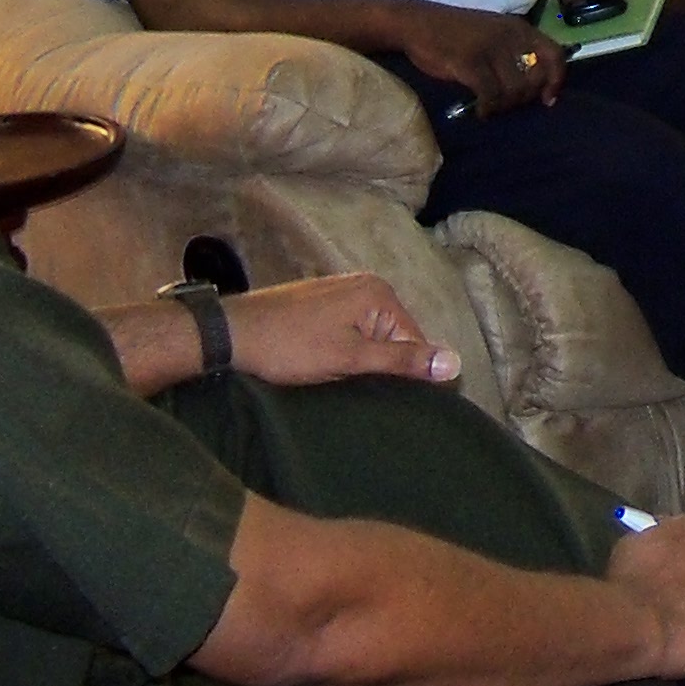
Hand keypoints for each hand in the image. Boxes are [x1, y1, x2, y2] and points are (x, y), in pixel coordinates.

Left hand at [222, 271, 460, 387]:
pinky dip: (342, 350)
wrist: (228, 334)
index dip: (405, 374)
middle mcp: (364, 284)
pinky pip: (347, 329)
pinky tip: (324, 366)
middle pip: (392, 335)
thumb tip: (456, 363)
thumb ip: (403, 361)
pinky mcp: (318, 302)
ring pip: (367, 335)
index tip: (389, 401)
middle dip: (381, 365)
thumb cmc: (290, 346)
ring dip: (359, 359)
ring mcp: (339, 291)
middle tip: (360, 393)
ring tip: (341, 382)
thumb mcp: (350, 359)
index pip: (414, 340)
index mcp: (378, 293)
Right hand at [402, 6, 561, 115]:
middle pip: (535, 78)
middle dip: (524, 97)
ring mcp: (490, 48)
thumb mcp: (493, 34)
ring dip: (505, 105)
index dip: (556, 80)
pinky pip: (490, 94)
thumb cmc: (455, 33)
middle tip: (507, 103)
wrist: (416, 22)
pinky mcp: (469, 62)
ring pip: (515, 89)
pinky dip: (488, 108)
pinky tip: (480, 111)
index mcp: (519, 28)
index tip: (548, 100)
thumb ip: (515, 52)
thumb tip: (536, 85)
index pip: (555, 55)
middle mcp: (510, 36)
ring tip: (491, 106)